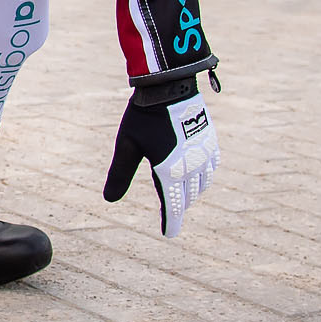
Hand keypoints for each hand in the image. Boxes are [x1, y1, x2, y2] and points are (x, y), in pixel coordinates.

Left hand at [103, 85, 219, 237]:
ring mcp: (205, 154)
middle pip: (187, 197)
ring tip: (182, 197)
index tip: (170, 234)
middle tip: (171, 217)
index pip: (173, 205)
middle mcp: (192, 167)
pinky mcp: (211, 142)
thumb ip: (120, 174)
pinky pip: (211, 169)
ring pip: (201, 185)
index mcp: (170, 171)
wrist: (169, 87)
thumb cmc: (143, 117)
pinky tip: (198, 177)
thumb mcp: (127, 146)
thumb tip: (109, 200)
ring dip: (191, 193)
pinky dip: (204, 178)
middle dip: (179, 207)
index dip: (171, 222)